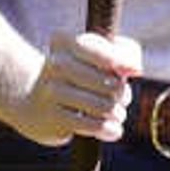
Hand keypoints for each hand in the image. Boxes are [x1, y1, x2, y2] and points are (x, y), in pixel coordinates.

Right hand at [24, 26, 140, 146]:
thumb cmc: (80, 75)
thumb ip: (125, 52)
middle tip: (118, 97)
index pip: (103, 51)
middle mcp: (54, 64)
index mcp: (64, 42)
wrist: (34, 102)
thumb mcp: (99, 54)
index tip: (131, 71)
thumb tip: (135, 69)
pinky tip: (111, 128)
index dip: (122, 63)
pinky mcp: (52, 118)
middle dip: (122, 94)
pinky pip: (95, 125)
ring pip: (105, 106)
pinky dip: (110, 129)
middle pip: (112, 84)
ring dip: (117, 113)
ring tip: (114, 112)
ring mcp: (51, 91)